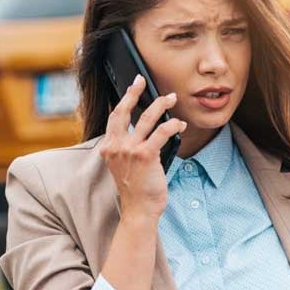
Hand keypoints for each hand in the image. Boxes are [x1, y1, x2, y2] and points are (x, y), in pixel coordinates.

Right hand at [100, 74, 186, 219]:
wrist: (138, 209)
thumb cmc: (135, 189)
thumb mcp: (124, 165)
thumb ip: (127, 148)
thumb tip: (146, 128)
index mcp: (108, 148)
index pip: (115, 117)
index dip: (124, 99)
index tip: (132, 86)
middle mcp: (116, 147)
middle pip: (124, 111)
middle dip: (134, 92)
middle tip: (142, 80)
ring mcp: (129, 150)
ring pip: (147, 118)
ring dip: (161, 104)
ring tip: (171, 98)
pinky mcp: (145, 155)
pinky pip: (162, 132)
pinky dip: (173, 125)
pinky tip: (180, 124)